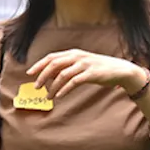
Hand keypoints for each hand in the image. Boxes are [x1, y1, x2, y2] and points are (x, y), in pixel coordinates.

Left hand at [27, 49, 143, 99]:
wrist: (120, 70)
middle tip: (36, 87)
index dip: (39, 64)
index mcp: (73, 53)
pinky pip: (74, 82)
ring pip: (62, 74)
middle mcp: (77, 56)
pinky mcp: (91, 74)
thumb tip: (50, 77)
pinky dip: (64, 89)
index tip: (29, 73)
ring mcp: (84, 64)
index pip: (52, 57)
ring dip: (53, 86)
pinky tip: (59, 96)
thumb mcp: (81, 65)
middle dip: (42, 75)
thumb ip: (67, 68)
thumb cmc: (99, 69)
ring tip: (48, 96)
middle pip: (54, 64)